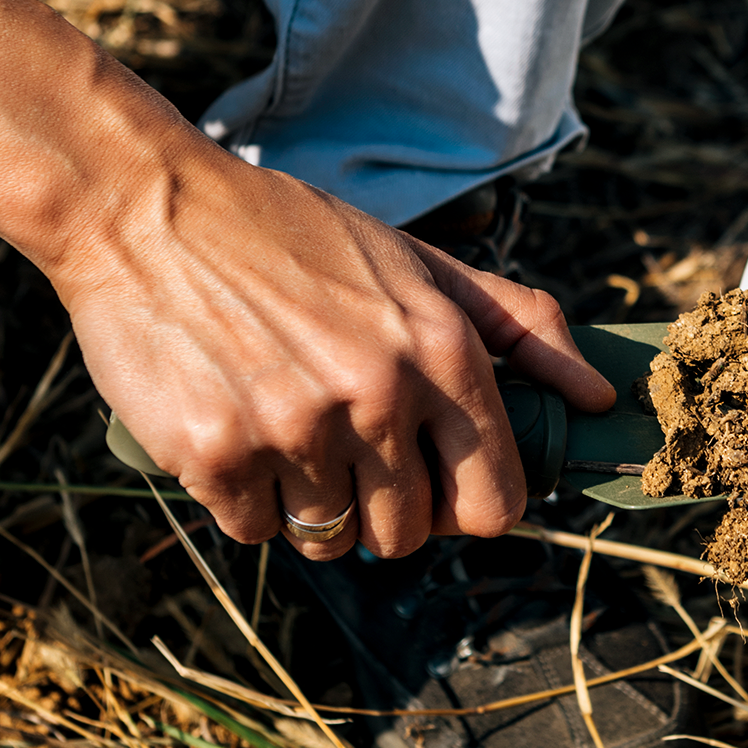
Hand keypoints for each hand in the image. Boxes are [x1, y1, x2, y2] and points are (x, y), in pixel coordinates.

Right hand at [53, 156, 615, 560]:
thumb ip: (518, 328)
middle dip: (385, 509)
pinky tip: (235, 431)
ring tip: (289, 434)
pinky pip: (256, 531)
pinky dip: (247, 500)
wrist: (148, 207)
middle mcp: (378, 396)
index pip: (497, 502)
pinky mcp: (215, 455)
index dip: (468, 507)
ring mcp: (295, 431)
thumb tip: (599, 394)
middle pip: (411, 536)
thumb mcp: (419, 263)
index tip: (437, 484)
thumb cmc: (293, 234)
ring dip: (315, 507)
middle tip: (347, 451)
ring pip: (332, 540)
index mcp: (441, 351)